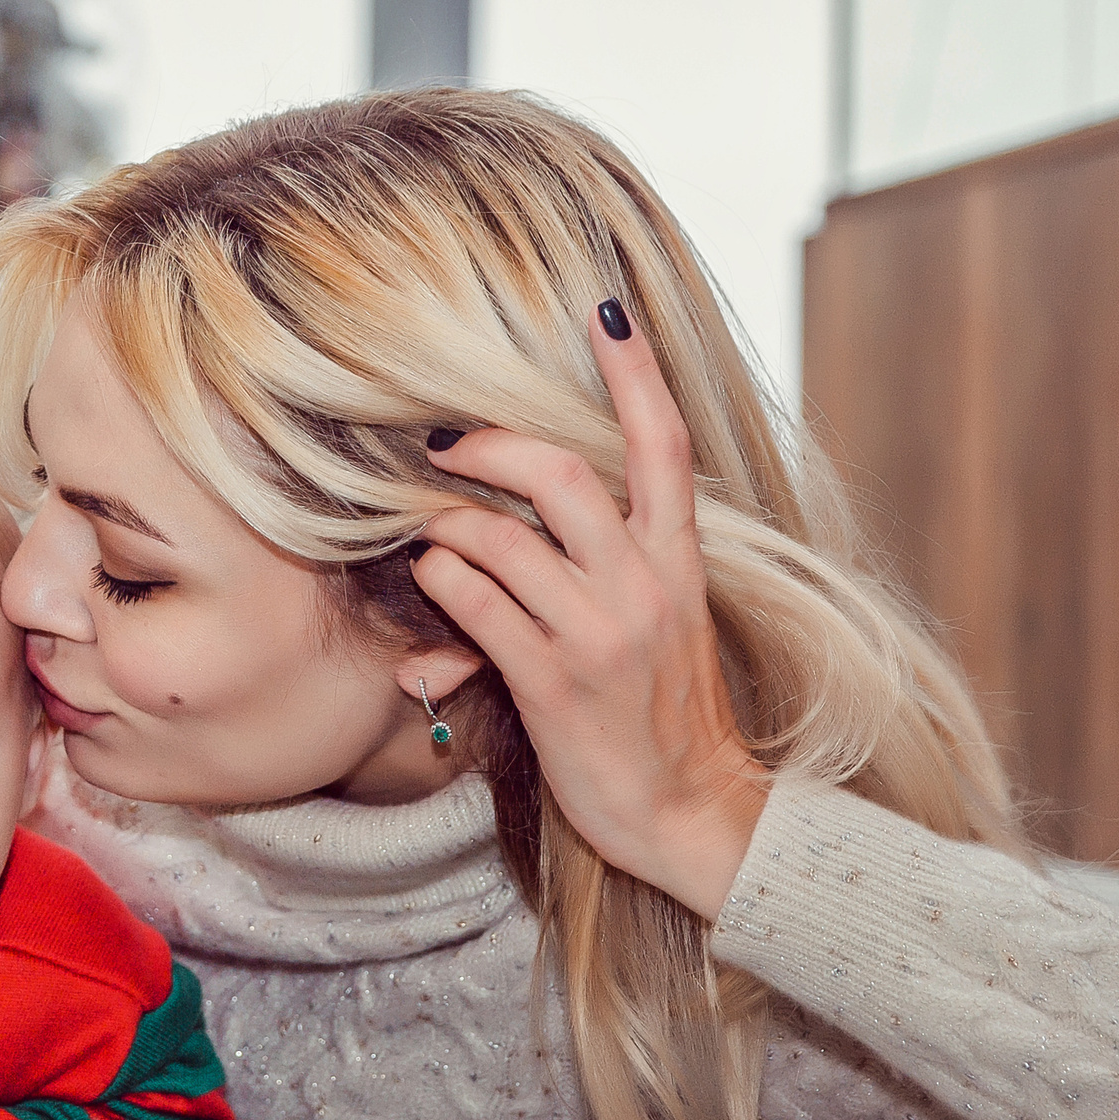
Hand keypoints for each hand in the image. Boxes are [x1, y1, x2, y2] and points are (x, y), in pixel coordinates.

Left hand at [411, 299, 769, 922]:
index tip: (606, 307)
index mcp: (677, 561)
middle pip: (560, 474)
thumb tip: (552, 519)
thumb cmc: (665, 715)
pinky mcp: (553, 684)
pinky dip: (442, 584)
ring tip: (426, 527)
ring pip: (500, 539)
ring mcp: (598, 634)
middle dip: (487, 443)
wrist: (693, 812)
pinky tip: (433, 582)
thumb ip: (614, 563)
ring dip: (445, 522)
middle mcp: (642, 585)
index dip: (635, 372)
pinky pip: (477, 608)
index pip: (663, 444)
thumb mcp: (662, 623)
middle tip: (442, 439)